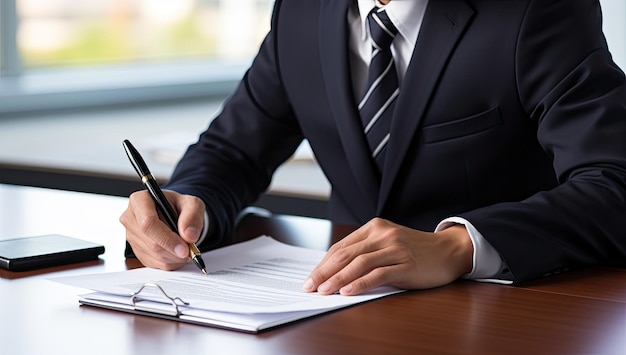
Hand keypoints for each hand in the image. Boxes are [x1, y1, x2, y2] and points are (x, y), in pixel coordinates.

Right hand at [119, 190, 205, 269]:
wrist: (173, 213)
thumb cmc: (179, 206)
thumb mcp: (192, 204)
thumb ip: (193, 216)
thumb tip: (189, 236)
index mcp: (140, 200)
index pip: (148, 223)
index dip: (167, 239)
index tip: (184, 249)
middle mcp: (131, 218)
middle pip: (152, 243)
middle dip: (174, 251)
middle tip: (191, 250)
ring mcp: (131, 236)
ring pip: (154, 255)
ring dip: (175, 257)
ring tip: (186, 247)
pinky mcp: (136, 250)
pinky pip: (154, 263)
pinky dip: (170, 261)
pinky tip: (176, 251)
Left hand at [302, 218, 472, 294]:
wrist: (449, 250)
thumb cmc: (414, 251)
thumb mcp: (387, 243)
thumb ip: (365, 251)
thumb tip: (334, 271)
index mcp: (374, 227)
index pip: (341, 247)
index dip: (323, 264)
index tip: (310, 278)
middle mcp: (383, 235)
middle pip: (346, 254)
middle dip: (324, 272)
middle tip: (309, 286)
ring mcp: (396, 248)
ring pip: (359, 263)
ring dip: (338, 278)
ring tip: (324, 291)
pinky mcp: (407, 264)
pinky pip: (378, 274)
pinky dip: (360, 283)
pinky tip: (348, 291)